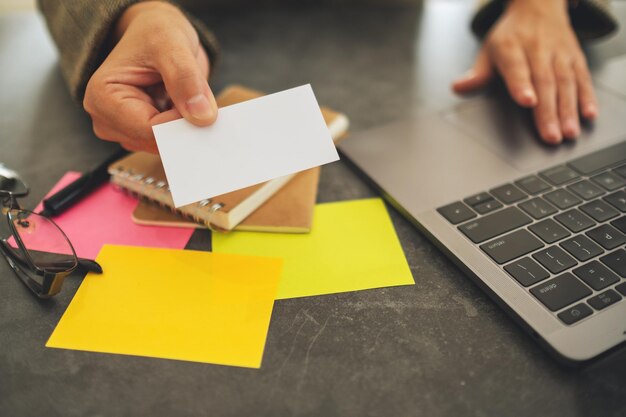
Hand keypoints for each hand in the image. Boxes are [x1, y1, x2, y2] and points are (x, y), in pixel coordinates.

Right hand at [83, 1, 216, 152]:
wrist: (158, 33)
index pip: (146, 129)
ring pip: (165, 146)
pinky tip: (188, 108)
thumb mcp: (172, 45)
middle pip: (155, 142)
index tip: (202, 109)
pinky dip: (186, 129)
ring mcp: (125, 129)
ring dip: (185, 127)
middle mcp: (107, 119)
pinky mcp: (143, 133)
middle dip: (182, 126)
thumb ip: (185, 79)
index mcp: (102, 97)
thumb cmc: (155, 33)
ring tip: (188, 97)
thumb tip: (202, 116)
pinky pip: (171, 143)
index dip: (179, 122)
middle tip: (199, 101)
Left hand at [452, 0, 596, 143]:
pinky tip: (588, 114)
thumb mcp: (489, 50)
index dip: (522, 85)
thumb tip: (458, 88)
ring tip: (568, 132)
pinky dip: (587, 96)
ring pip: (566, 82)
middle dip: (548, 111)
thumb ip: (477, 73)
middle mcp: (538, 49)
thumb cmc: (511, 35)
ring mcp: (559, 53)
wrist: (539, 7)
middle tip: (550, 135)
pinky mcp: (576, 57)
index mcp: (512, 47)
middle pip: (544, 81)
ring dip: (568, 109)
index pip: (517, 68)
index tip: (527, 101)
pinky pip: (583, 78)